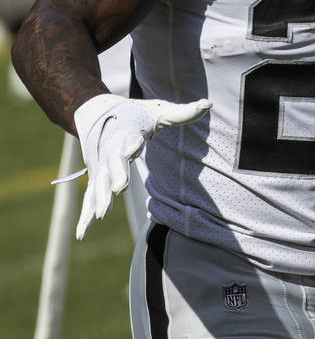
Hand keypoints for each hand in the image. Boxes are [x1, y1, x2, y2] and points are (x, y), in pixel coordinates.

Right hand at [72, 93, 210, 239]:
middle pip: (112, 165)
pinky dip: (85, 216)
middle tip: (119, 188)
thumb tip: (208, 104)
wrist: (97, 113)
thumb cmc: (134, 114)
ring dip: (99, 200)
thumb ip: (182, 112)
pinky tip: (82, 234)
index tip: (136, 146)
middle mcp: (110, 152)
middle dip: (115, 176)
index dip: (132, 144)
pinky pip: (88, 199)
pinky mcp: (95, 178)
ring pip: (98, 185)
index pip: (129, 140)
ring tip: (101, 216)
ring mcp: (99, 167)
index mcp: (126, 135)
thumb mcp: (158, 110)